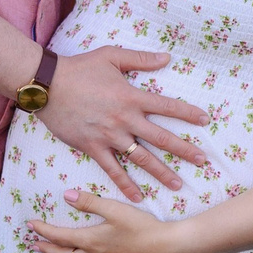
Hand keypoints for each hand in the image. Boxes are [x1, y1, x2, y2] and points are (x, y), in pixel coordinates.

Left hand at [27, 189, 189, 252]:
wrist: (166, 247)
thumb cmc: (141, 225)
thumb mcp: (114, 209)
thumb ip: (89, 202)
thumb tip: (65, 195)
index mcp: (90, 240)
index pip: (58, 236)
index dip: (42, 230)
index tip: (30, 225)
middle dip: (46, 248)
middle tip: (34, 245)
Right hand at [36, 47, 209, 201]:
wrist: (48, 85)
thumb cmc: (79, 68)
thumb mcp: (111, 56)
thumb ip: (140, 59)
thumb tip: (167, 57)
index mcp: (131, 96)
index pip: (166, 106)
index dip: (187, 113)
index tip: (205, 120)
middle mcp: (124, 119)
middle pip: (161, 138)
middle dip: (184, 150)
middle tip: (202, 161)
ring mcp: (109, 136)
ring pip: (141, 158)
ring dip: (161, 172)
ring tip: (178, 185)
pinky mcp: (92, 147)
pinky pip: (112, 169)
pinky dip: (125, 184)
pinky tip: (138, 196)